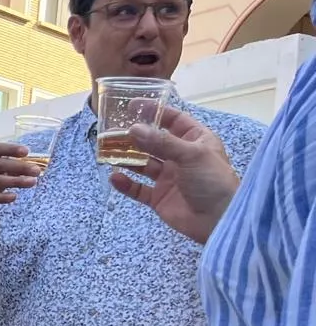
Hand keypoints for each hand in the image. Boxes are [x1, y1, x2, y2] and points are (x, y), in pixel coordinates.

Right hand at [110, 106, 238, 243]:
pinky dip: (126, 184)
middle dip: (134, 137)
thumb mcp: (191, 155)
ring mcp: (169, 178)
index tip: (133, 105)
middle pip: (153, 142)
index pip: (174, 120)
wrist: (218, 220)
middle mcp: (181, 157)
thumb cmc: (213, 181)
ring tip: (107, 152)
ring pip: (143, 164)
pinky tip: (114, 177)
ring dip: (126, 158)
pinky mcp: (159, 198)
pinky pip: (138, 189)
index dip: (155, 112)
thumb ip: (161, 142)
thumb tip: (133, 129)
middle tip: (112, 131)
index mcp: (195, 141)